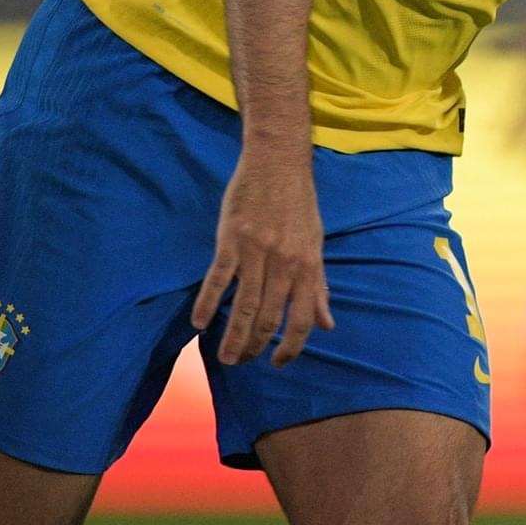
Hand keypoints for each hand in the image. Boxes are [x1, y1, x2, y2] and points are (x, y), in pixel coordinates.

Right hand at [194, 152, 333, 365]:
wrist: (278, 162)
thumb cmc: (299, 204)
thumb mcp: (315, 244)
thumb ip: (319, 286)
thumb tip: (327, 324)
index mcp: (308, 266)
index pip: (301, 320)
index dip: (290, 347)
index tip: (277, 363)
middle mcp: (285, 263)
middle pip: (268, 319)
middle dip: (253, 346)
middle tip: (240, 361)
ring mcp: (257, 251)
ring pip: (244, 305)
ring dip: (232, 336)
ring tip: (224, 357)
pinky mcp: (232, 238)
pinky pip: (218, 279)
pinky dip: (207, 303)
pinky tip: (198, 322)